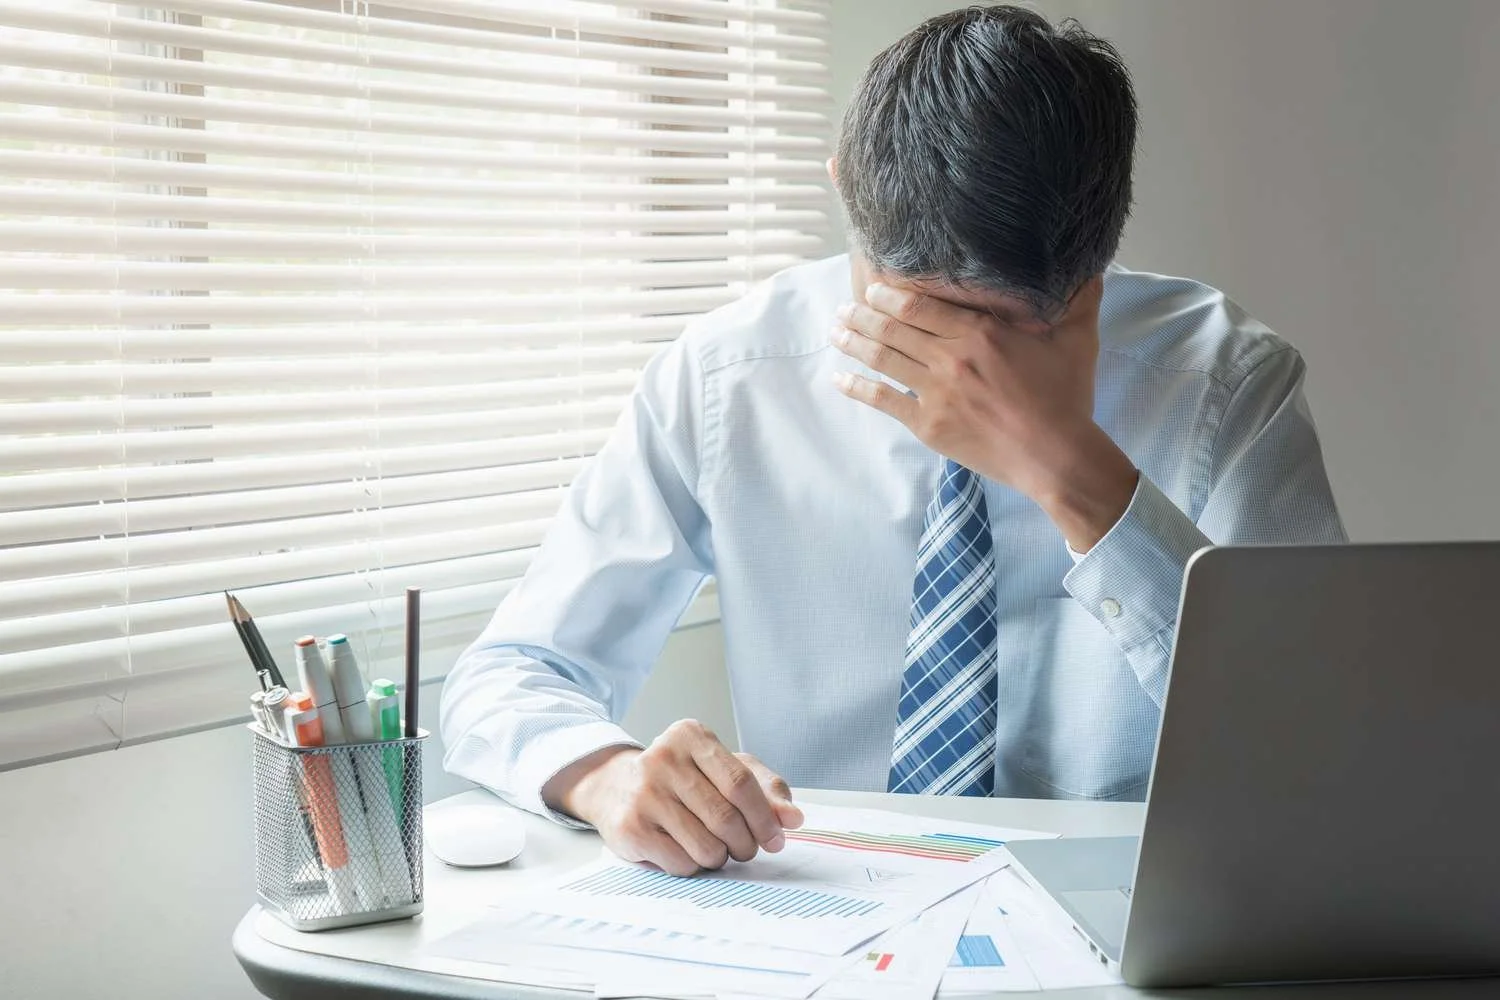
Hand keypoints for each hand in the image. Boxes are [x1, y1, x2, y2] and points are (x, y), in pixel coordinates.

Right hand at [542, 719, 803, 876]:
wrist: (615, 787)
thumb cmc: (683, 780)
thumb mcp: (724, 770)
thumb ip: (765, 789)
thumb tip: (793, 819)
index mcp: (691, 736)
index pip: (741, 782)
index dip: (765, 817)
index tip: (777, 839)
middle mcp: (662, 758)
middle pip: (725, 817)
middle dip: (746, 843)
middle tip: (746, 849)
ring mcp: (643, 793)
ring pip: (706, 845)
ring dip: (720, 857)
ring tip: (715, 849)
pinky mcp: (629, 827)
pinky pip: (681, 863)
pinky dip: (694, 866)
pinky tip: (686, 851)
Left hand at [831, 276, 1137, 552]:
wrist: (1055, 457)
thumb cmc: (1067, 398)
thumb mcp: (1078, 340)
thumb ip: (1080, 298)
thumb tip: (1091, 265)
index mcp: (981, 331)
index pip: (921, 304)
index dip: (890, 293)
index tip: (873, 286)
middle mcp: (952, 357)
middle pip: (894, 327)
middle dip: (862, 314)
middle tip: (843, 308)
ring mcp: (937, 391)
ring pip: (884, 358)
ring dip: (854, 342)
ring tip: (835, 331)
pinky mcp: (929, 424)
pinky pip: (884, 400)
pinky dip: (858, 388)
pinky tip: (840, 379)